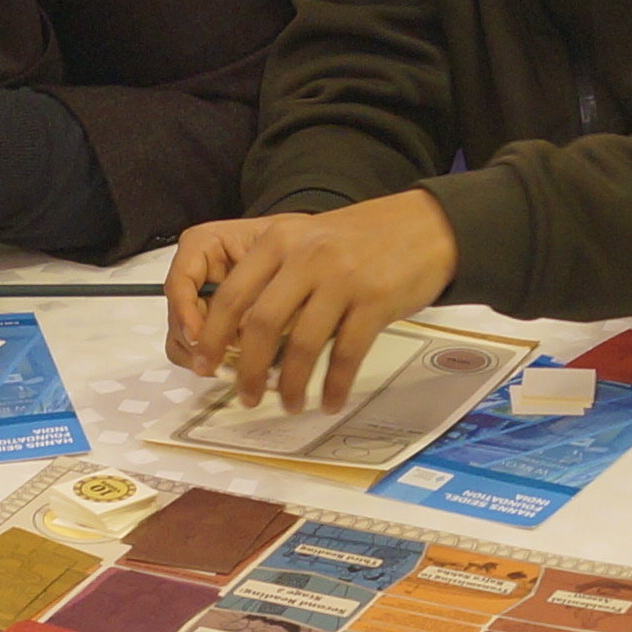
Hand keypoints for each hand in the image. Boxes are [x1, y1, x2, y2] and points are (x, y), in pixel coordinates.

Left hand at [166, 190, 458, 408]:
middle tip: (247, 397)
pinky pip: (346, 355)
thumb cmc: (362, 240)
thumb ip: (275, 276)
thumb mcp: (308, 242)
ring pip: (303, 345)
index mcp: (279, 241)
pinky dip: (335, 386)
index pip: (232, 295)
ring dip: (293, 385)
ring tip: (291, 405)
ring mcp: (342, 278)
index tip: (204, 365)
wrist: (427, 226)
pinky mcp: (375, 301)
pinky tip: (330, 402)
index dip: (212, 336)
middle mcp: (306, 257)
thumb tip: (242, 335)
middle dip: (249, 370)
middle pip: (261, 325)